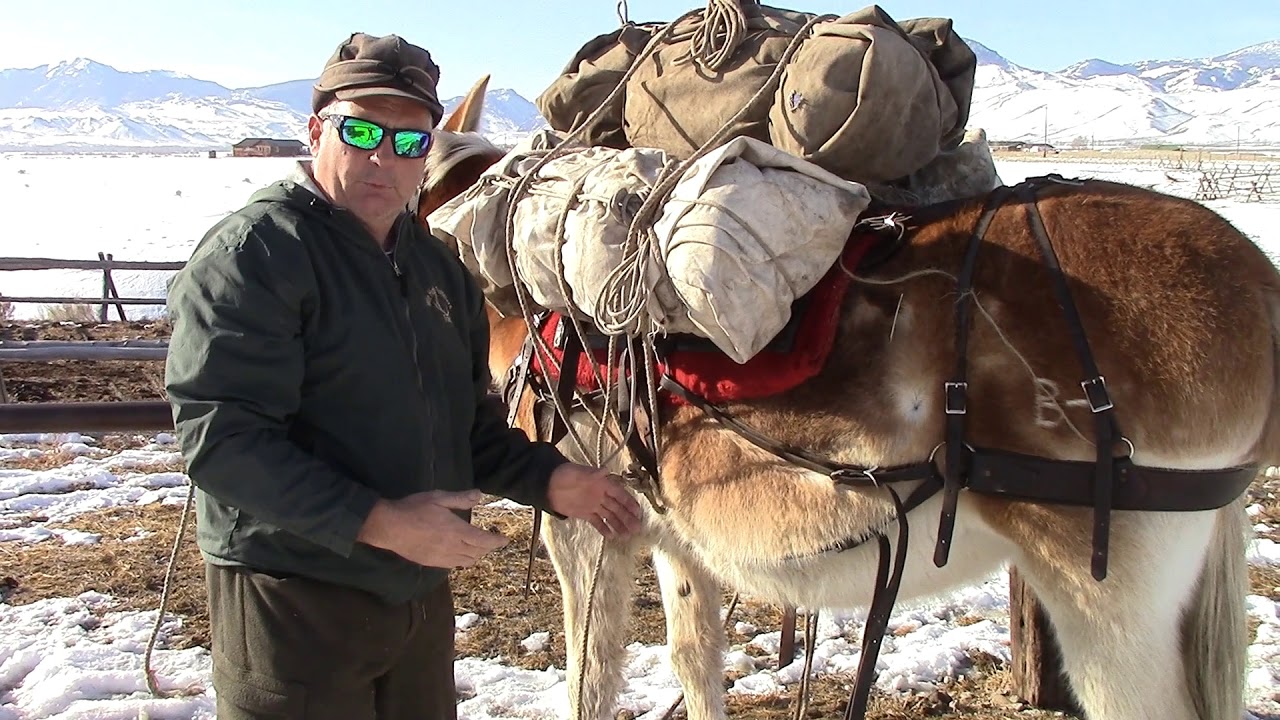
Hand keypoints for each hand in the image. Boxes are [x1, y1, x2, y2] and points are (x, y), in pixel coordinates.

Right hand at [356, 489, 507, 567]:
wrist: (388, 527)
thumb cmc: (414, 509)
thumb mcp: (438, 498)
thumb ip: (460, 498)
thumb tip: (479, 495)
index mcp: (456, 531)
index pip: (484, 540)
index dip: (497, 541)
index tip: (505, 540)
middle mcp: (452, 548)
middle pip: (477, 553)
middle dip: (487, 548)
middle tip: (491, 540)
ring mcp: (441, 558)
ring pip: (466, 562)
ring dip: (475, 555)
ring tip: (476, 547)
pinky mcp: (431, 563)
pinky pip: (453, 565)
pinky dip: (461, 560)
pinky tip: (457, 553)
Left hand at [546, 463, 643, 537]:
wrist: (548, 484)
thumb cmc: (565, 474)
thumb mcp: (578, 473)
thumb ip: (592, 474)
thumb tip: (606, 470)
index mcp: (602, 484)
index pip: (620, 494)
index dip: (629, 502)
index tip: (638, 511)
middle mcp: (601, 495)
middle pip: (617, 507)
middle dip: (627, 517)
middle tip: (637, 528)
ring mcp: (593, 505)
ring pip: (609, 516)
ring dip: (619, 525)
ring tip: (627, 535)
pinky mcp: (584, 513)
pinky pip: (597, 522)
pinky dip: (604, 528)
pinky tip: (611, 536)